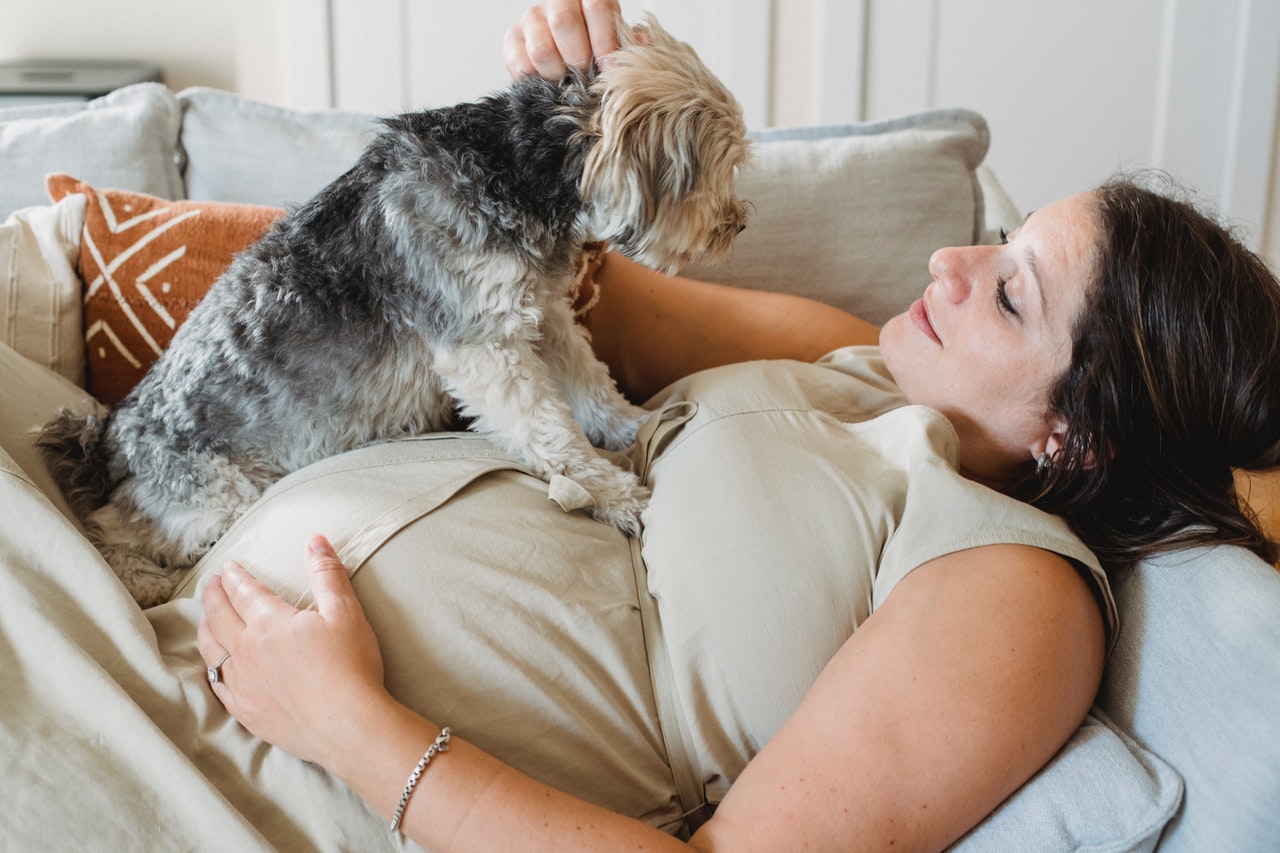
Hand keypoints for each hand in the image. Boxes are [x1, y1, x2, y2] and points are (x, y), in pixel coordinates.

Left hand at [198, 535, 388, 767]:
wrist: (349, 726)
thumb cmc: (352, 667)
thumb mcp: (346, 612)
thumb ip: (327, 574)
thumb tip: (315, 540)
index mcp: (269, 623)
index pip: (242, 592)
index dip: (234, 576)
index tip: (227, 567)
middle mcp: (247, 651)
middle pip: (218, 617)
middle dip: (213, 597)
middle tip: (211, 585)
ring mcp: (242, 684)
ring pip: (210, 651)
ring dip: (205, 630)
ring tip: (206, 620)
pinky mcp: (246, 712)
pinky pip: (216, 686)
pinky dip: (210, 669)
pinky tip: (212, 667)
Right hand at [504, 0, 621, 79]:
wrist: (567, 63)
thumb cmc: (597, 52)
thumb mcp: (617, 45)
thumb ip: (628, 44)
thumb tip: (644, 44)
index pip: (596, 6)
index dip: (604, 39)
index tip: (608, 67)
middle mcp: (557, 2)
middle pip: (564, 22)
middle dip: (579, 59)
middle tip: (586, 78)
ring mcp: (532, 19)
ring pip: (541, 48)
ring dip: (558, 74)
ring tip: (568, 84)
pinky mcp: (512, 39)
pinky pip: (520, 64)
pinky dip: (536, 81)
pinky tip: (548, 85)